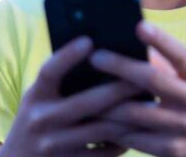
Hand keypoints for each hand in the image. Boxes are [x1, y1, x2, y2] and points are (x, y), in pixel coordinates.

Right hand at [0, 37, 144, 156]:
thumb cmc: (38, 119)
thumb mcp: (40, 99)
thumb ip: (61, 81)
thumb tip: (99, 52)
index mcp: (35, 96)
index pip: (49, 72)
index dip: (67, 56)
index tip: (89, 40)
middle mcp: (41, 119)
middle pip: (87, 102)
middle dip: (120, 89)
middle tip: (147, 76)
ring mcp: (53, 145)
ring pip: (101, 129)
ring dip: (129, 116)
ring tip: (150, 103)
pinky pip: (103, 153)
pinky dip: (122, 141)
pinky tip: (136, 131)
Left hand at [90, 22, 185, 156]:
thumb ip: (170, 67)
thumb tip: (132, 44)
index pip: (181, 54)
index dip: (161, 39)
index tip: (139, 25)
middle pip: (153, 80)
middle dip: (121, 66)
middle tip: (95, 57)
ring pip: (136, 113)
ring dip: (108, 102)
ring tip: (86, 91)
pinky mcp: (173, 151)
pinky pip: (135, 138)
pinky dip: (114, 129)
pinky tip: (97, 121)